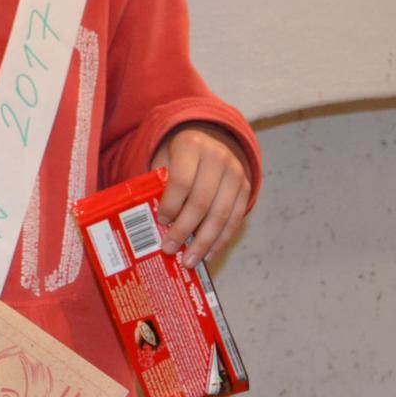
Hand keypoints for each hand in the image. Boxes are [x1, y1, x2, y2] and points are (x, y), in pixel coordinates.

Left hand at [149, 123, 251, 265]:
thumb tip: (149, 222)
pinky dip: (221, 239)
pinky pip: (235, 218)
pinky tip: (208, 253)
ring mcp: (235, 172)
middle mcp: (217, 157)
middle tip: (170, 249)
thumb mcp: (164, 158)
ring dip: (205, 241)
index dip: (171, 204)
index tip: (160, 222)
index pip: (181, 181)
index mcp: (191, 146)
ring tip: (190, 260)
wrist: (210, 136)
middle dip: (184, 229)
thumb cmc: (178, 155)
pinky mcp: (246, 187)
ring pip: (221, 214)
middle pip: (201, 201)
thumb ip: (158, 184)